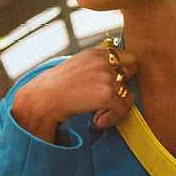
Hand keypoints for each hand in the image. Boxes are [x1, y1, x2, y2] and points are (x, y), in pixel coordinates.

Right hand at [12, 43, 137, 132]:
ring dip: (115, 107)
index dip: (125, 70)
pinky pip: (122, 109)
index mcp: (96, 53)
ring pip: (127, 94)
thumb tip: (112, 78)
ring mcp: (106, 78)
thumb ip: (96, 66)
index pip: (128, 56)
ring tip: (99, 114)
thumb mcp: (77, 66)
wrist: (43, 98)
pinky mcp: (107, 95)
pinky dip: (112, 118)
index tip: (115, 83)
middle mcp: (103, 62)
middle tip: (109, 99)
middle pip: (132, 72)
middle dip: (123, 86)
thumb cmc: (55, 86)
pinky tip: (97, 121)